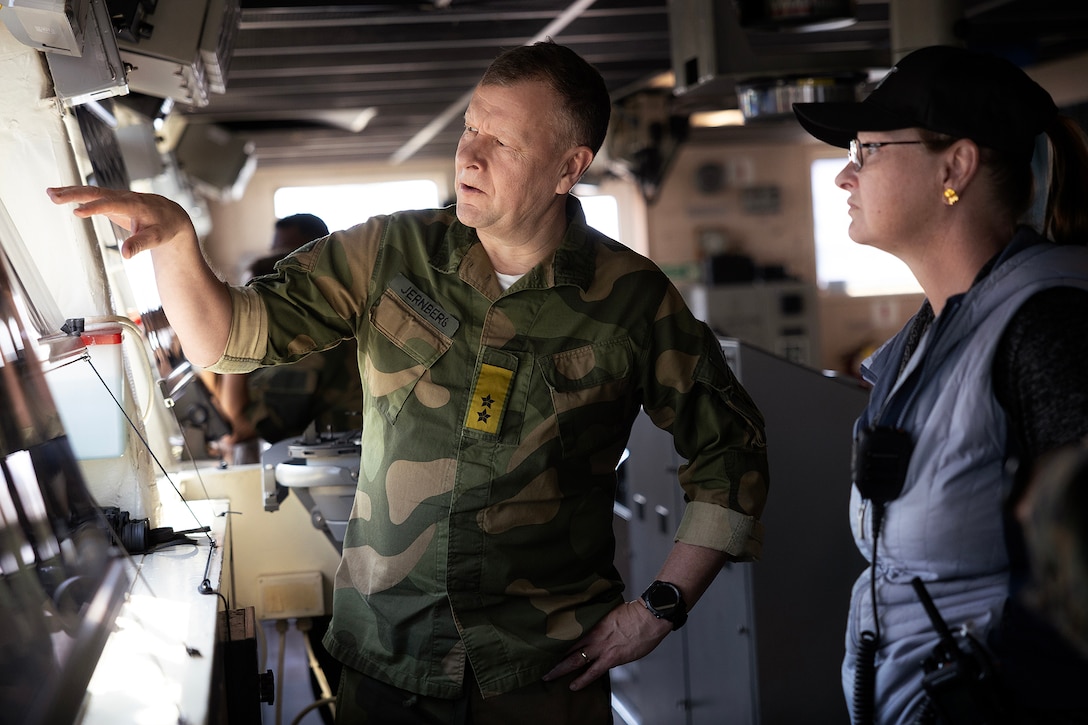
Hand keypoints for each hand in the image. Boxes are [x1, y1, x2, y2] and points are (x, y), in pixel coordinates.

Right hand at [46, 185, 195, 259]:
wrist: (171, 216)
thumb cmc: (165, 227)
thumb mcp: (157, 238)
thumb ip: (141, 244)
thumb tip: (126, 255)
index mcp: (136, 205)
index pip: (112, 204)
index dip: (95, 208)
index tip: (77, 212)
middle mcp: (125, 197)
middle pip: (97, 193)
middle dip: (75, 194)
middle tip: (54, 196)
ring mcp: (117, 196)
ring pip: (92, 191)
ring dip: (71, 191)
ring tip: (50, 193)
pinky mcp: (112, 199)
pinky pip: (93, 194)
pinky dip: (76, 193)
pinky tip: (60, 194)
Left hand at [542, 599, 671, 690]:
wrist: (649, 617)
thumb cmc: (634, 612)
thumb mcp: (611, 610)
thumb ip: (599, 617)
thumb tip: (591, 617)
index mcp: (592, 622)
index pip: (568, 631)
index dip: (554, 638)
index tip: (542, 642)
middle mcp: (593, 635)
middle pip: (567, 646)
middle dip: (551, 655)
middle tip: (537, 662)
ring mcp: (601, 647)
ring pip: (575, 660)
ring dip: (560, 669)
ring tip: (548, 675)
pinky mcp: (611, 658)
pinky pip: (593, 672)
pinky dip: (583, 680)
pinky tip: (574, 686)